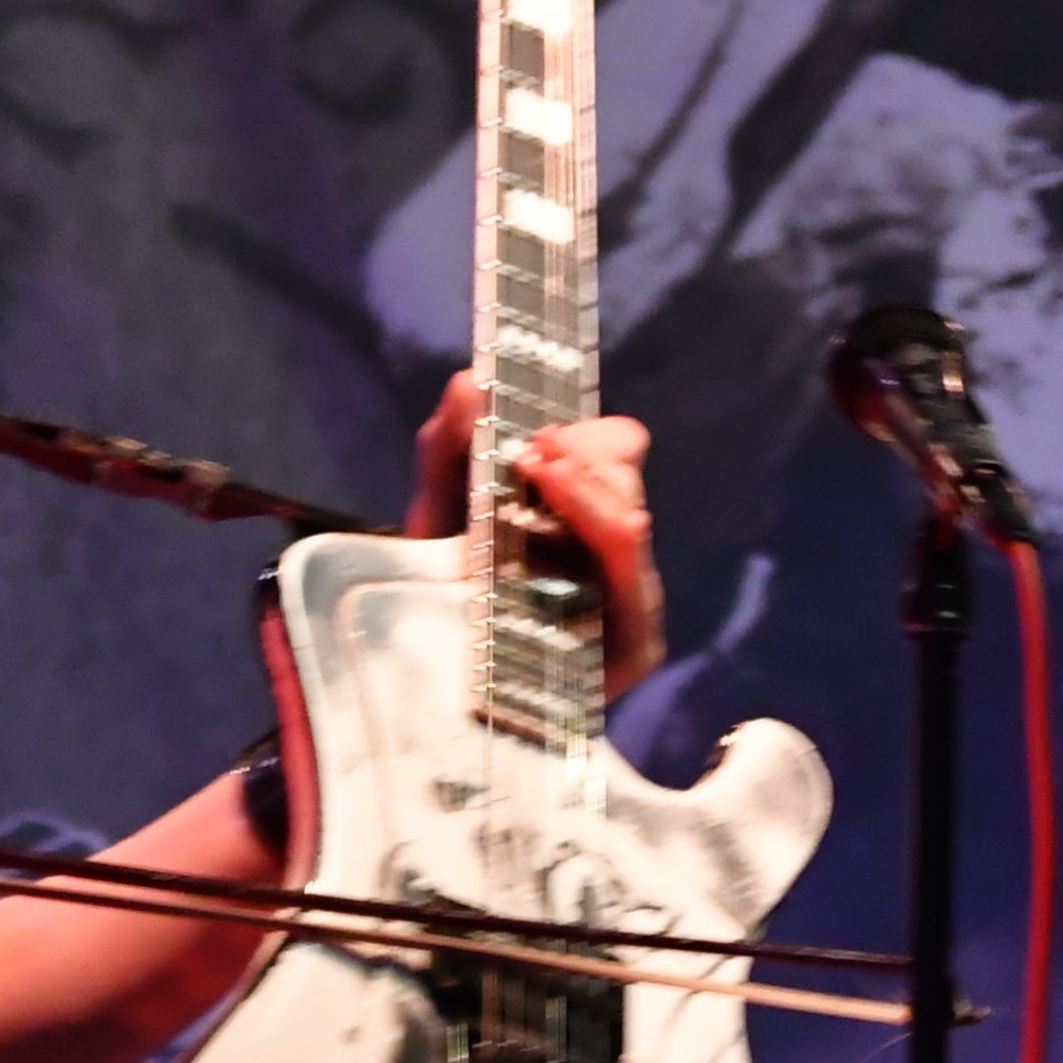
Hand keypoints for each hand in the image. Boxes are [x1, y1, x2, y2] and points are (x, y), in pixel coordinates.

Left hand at [403, 372, 665, 700]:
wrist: (424, 681)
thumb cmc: (442, 588)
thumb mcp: (437, 512)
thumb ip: (447, 447)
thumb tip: (468, 382)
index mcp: (581, 503)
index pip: (618, 449)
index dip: (588, 437)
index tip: (538, 436)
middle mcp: (613, 546)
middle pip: (624, 483)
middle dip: (583, 465)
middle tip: (534, 454)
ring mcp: (628, 600)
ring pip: (631, 529)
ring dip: (592, 496)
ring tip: (545, 474)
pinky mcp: (631, 651)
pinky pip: (638, 596)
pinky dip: (620, 554)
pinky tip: (619, 526)